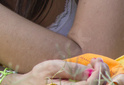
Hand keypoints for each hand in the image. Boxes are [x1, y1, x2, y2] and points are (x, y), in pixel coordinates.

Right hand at [4, 58, 120, 84]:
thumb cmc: (39, 76)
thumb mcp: (50, 67)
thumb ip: (69, 69)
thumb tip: (88, 71)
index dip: (98, 73)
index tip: (98, 61)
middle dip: (102, 74)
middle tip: (98, 61)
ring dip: (99, 77)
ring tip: (95, 65)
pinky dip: (94, 80)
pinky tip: (91, 72)